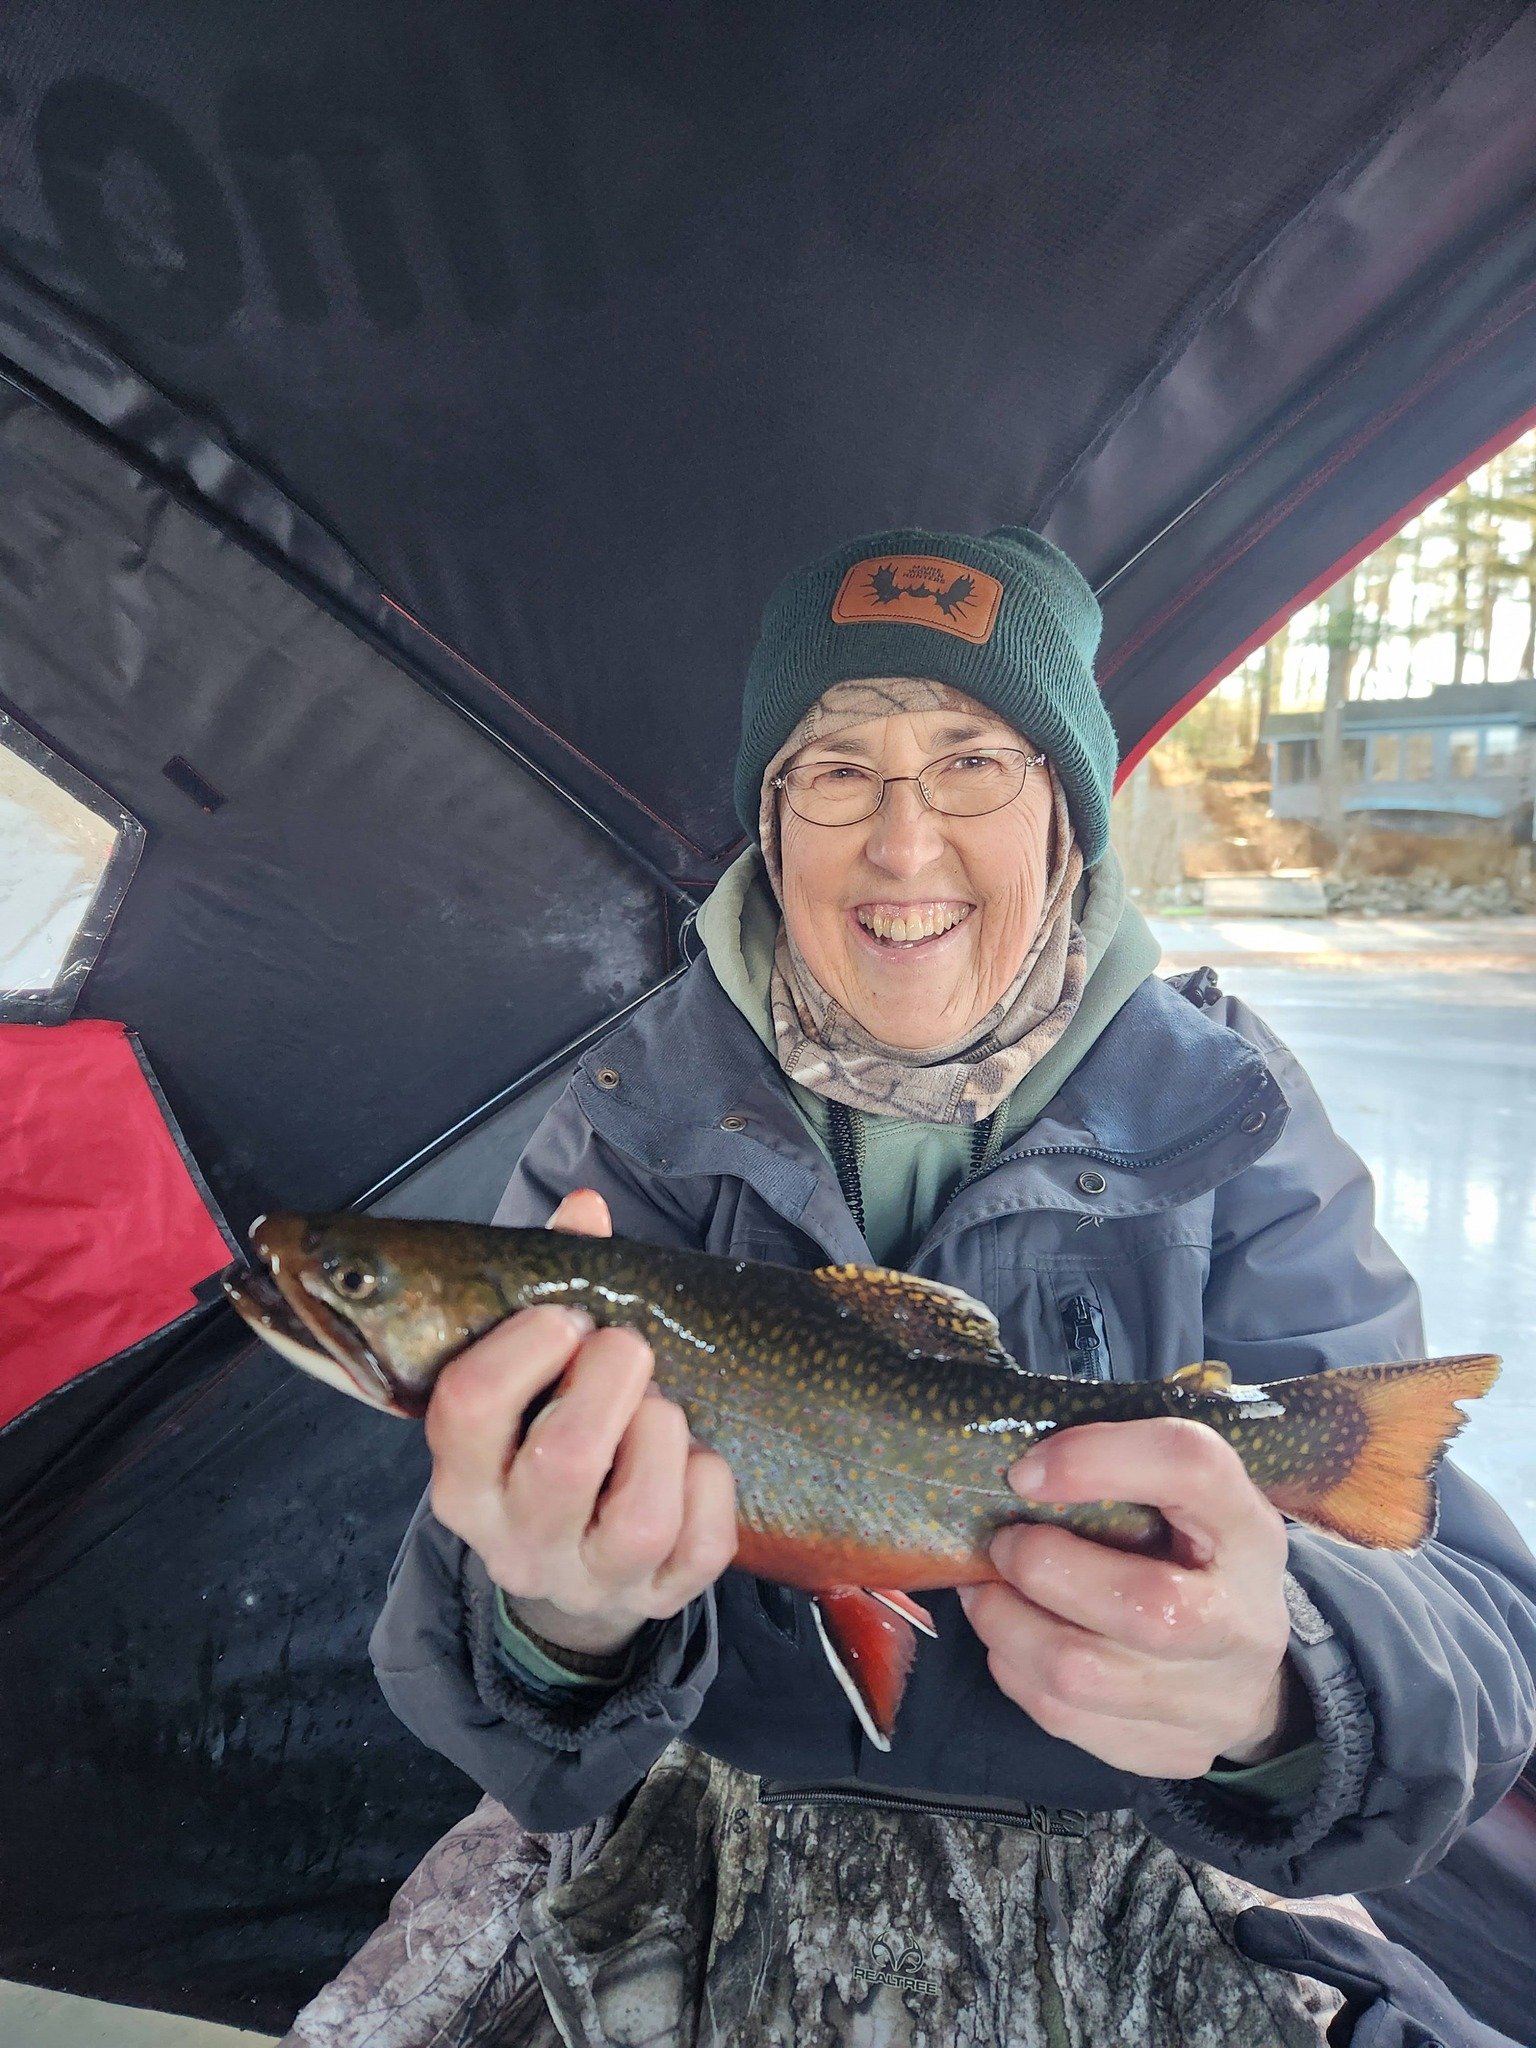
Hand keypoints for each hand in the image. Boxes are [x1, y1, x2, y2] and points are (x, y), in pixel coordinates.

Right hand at [425, 1188, 737, 1656]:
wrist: (576, 1569)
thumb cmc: (550, 1440)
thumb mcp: (531, 1378)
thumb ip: (554, 1286)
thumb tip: (585, 1209)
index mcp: (465, 1478)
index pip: (467, 1407)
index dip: (526, 1345)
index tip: (567, 1317)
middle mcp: (516, 1540)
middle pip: (564, 1461)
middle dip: (612, 1380)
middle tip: (627, 1348)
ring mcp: (590, 1579)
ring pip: (641, 1517)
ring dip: (665, 1435)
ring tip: (661, 1408)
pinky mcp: (659, 1598)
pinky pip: (704, 1546)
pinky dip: (713, 1486)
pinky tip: (697, 1460)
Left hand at [958, 1418, 1300, 1776]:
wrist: (1245, 1668)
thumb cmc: (1190, 1558)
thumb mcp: (1184, 1500)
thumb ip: (1120, 1472)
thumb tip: (1018, 1469)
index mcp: (1248, 1529)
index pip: (1192, 1468)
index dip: (1097, 1460)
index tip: (1024, 1471)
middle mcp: (1243, 1620)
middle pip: (1144, 1605)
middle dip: (1041, 1567)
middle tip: (1001, 1544)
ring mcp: (1214, 1701)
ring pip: (1081, 1675)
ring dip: (1006, 1624)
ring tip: (988, 1593)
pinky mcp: (1172, 1751)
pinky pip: (1064, 1718)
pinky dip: (1016, 1672)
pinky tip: (1014, 1641)